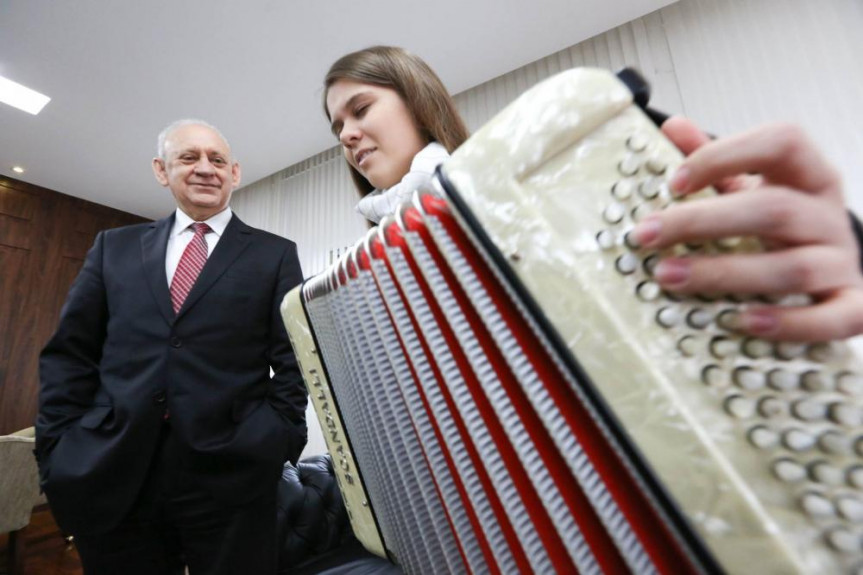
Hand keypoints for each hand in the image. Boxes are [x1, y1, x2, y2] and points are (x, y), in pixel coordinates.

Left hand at [631, 117, 862, 341]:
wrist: (835, 271)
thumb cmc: (783, 229)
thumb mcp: (752, 188)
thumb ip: (716, 161)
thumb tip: (672, 125)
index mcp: (807, 177)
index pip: (781, 142)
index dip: (725, 155)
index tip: (673, 183)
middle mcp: (829, 216)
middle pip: (773, 209)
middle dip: (702, 222)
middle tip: (648, 235)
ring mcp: (842, 262)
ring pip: (793, 267)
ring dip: (725, 274)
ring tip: (669, 278)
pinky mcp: (853, 306)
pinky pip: (832, 318)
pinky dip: (788, 323)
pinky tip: (740, 321)